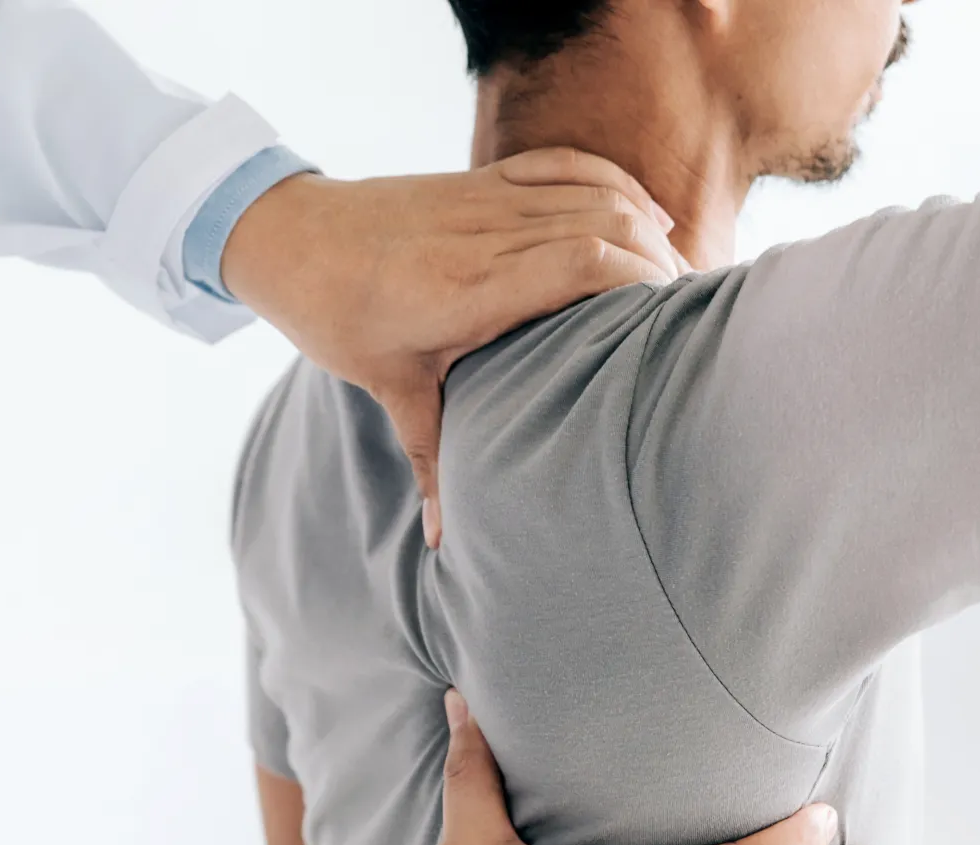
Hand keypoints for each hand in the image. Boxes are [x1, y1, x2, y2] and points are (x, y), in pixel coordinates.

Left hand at [220, 150, 688, 547]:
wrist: (288, 238)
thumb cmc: (334, 315)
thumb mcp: (386, 388)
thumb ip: (430, 459)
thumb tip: (443, 543)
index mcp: (467, 286)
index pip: (580, 262)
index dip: (640, 281)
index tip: (672, 321)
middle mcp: (486, 233)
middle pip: (606, 224)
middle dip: (661, 264)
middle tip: (691, 316)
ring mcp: (486, 198)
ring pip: (595, 192)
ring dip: (647, 228)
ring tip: (680, 280)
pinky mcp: (482, 178)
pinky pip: (566, 165)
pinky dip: (616, 183)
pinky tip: (649, 216)